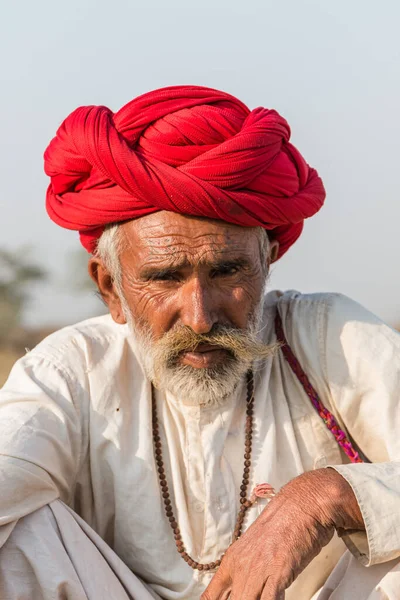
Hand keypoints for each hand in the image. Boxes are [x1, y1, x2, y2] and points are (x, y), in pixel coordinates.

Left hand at [201, 468, 363, 599]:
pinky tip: (279, 598)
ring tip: (263, 597)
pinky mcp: (277, 573)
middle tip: (252, 596)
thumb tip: (244, 588)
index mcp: (231, 561)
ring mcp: (257, 570)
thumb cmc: (284, 523)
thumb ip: (246, 570)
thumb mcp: (256, 548)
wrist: (302, 504)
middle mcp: (240, 567)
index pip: (210, 596)